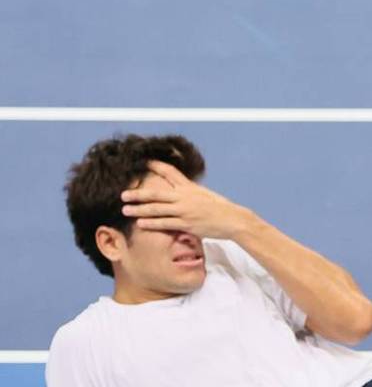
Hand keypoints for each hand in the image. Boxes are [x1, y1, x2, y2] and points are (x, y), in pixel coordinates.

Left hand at [121, 161, 258, 239]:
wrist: (233, 219)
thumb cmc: (220, 208)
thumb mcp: (205, 194)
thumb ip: (190, 192)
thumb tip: (180, 189)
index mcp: (189, 187)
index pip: (170, 172)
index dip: (156, 166)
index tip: (144, 162)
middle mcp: (185, 197)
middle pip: (156, 193)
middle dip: (138, 193)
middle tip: (123, 194)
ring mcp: (185, 210)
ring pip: (157, 209)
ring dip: (139, 209)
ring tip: (125, 209)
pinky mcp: (187, 224)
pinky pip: (165, 224)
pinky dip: (152, 223)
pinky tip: (140, 223)